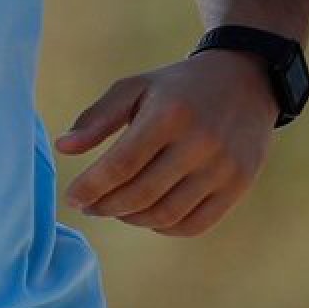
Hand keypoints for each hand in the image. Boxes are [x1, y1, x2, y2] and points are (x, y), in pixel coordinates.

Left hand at [53, 50, 278, 235]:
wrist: (245, 80)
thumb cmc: (177, 87)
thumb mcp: (136, 87)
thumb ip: (97, 117)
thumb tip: (64, 149)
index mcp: (169, 114)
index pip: (122, 165)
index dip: (91, 187)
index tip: (72, 197)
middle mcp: (199, 143)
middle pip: (141, 194)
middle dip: (106, 207)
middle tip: (90, 206)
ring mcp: (223, 168)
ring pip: (166, 214)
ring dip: (132, 219)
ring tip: (116, 209)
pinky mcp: (239, 185)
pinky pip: (194, 225)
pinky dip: (164, 227)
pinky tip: (148, 214)